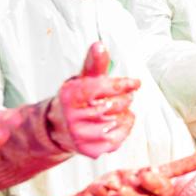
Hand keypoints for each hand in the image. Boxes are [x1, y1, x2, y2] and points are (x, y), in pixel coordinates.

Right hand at [48, 42, 141, 157]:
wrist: (59, 127)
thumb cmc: (77, 98)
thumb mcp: (83, 78)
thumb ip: (94, 63)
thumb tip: (99, 45)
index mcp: (70, 95)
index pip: (105, 87)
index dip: (125, 84)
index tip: (135, 83)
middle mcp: (72, 116)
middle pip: (115, 104)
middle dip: (124, 98)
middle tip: (124, 96)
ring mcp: (81, 135)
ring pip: (119, 120)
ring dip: (124, 113)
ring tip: (117, 109)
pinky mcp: (90, 149)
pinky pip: (120, 137)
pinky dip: (125, 127)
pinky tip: (119, 121)